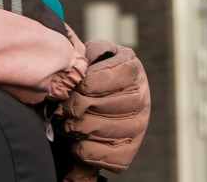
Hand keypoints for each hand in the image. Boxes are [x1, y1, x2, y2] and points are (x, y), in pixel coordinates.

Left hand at [57, 39, 149, 180]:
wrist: (96, 103)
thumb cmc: (90, 74)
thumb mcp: (90, 54)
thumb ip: (88, 51)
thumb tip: (82, 58)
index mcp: (131, 69)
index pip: (105, 77)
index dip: (84, 83)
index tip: (75, 86)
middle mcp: (141, 99)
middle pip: (98, 105)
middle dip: (74, 105)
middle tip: (66, 106)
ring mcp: (137, 127)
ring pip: (94, 129)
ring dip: (74, 126)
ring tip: (71, 120)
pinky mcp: (127, 152)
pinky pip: (97, 154)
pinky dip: (81, 148)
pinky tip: (79, 139)